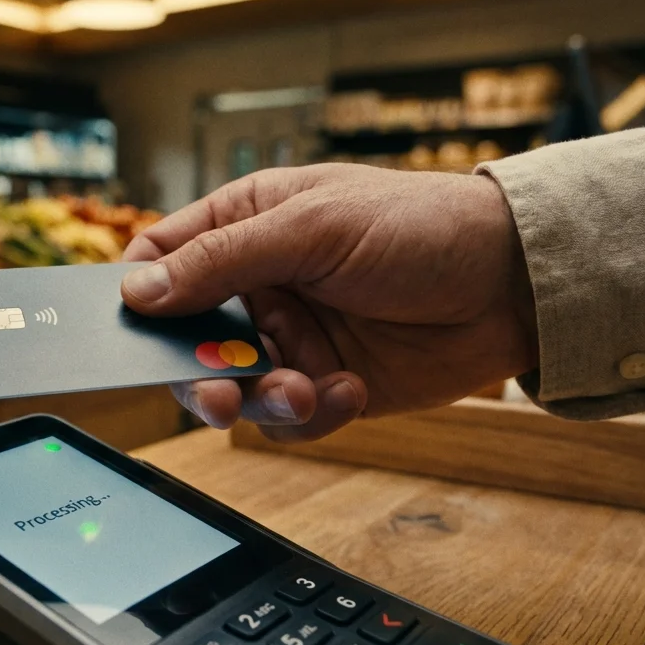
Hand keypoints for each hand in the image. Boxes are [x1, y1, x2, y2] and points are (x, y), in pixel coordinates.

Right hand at [121, 164, 537, 441]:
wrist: (513, 285)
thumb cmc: (419, 226)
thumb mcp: (312, 228)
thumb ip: (222, 260)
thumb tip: (139, 290)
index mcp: (246, 225)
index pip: (162, 260)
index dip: (140, 297)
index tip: (131, 334)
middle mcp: (260, 285)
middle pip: (186, 340)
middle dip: (199, 374)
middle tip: (219, 397)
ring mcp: (293, 338)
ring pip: (236, 389)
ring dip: (263, 400)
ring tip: (306, 391)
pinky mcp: (327, 385)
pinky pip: (290, 419)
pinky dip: (313, 415)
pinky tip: (351, 391)